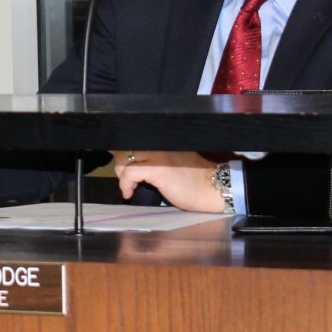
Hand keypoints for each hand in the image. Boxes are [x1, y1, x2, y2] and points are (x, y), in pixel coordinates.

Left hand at [110, 150, 224, 212]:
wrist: (212, 187)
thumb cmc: (195, 180)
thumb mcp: (173, 163)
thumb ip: (155, 159)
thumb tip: (133, 162)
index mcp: (162, 141)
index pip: (133, 139)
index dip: (120, 151)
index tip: (118, 162)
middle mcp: (158, 144)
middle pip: (124, 148)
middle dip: (120, 165)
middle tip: (127, 179)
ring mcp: (158, 155)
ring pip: (124, 158)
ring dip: (122, 174)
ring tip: (129, 186)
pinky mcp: (158, 169)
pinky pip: (130, 173)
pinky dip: (125, 184)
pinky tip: (129, 193)